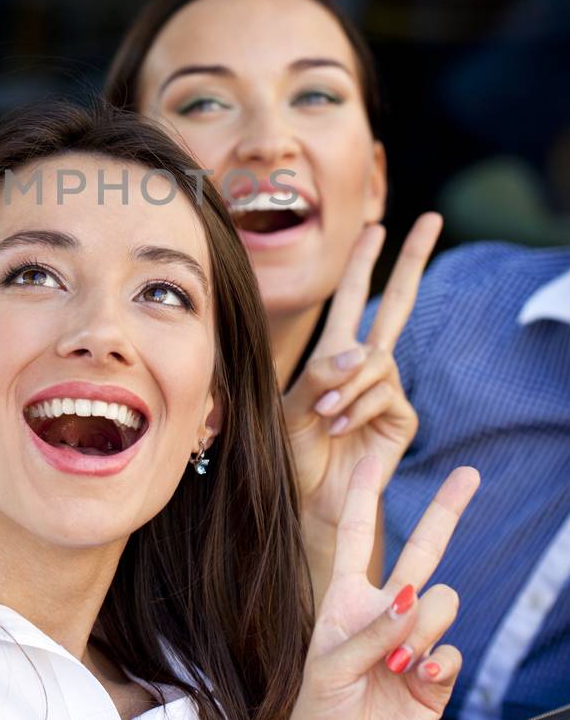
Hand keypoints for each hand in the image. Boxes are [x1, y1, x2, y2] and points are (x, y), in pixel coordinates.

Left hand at [283, 454, 479, 719]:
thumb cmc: (318, 719)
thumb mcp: (327, 667)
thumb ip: (370, 631)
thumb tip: (414, 600)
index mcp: (346, 601)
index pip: (357, 535)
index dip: (365, 494)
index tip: (374, 455)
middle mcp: (384, 614)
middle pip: (422, 550)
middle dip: (446, 512)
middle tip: (470, 475)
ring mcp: (414, 644)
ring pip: (441, 602)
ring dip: (423, 625)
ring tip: (396, 662)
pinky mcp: (436, 678)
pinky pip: (452, 651)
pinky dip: (437, 662)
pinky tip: (417, 679)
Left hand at [286, 214, 441, 544]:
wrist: (308, 499)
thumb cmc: (291, 453)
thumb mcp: (289, 406)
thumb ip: (318, 376)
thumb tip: (359, 353)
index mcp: (334, 354)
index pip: (354, 297)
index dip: (365, 262)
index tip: (379, 226)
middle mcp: (365, 365)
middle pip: (397, 302)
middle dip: (413, 260)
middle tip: (431, 219)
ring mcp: (387, 390)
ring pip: (375, 361)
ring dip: (345, 385)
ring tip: (324, 413)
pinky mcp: (402, 418)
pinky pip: (384, 393)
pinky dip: (357, 405)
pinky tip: (340, 426)